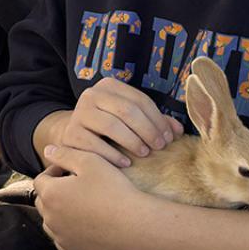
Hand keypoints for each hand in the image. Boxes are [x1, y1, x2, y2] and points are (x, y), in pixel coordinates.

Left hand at [34, 145, 144, 249]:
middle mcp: (50, 218)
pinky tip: (84, 223)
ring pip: (51, 221)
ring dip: (59, 211)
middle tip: (74, 185)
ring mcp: (61, 237)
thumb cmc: (113, 190)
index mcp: (51, 194)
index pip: (41, 179)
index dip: (54, 171)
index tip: (70, 170)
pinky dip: (68, 230)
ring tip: (79, 203)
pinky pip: (62, 238)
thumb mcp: (90, 161)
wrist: (134, 224)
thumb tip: (47, 150)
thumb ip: (64, 154)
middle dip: (54, 190)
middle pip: (43, 200)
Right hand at [45, 78, 183, 167]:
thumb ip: (154, 122)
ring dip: (132, 141)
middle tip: (159, 147)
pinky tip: (126, 163)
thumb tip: (178, 131)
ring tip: (145, 153)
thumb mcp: (131, 120)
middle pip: (127, 111)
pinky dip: (113, 155)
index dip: (158, 119)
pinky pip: (95, 145)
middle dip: (147, 130)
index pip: (140, 100)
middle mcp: (91, 95)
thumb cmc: (111, 128)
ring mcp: (79, 113)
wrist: (75, 137)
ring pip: (111, 126)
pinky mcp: (71, 134)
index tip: (169, 137)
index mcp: (109, 86)